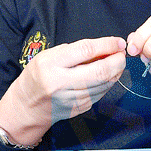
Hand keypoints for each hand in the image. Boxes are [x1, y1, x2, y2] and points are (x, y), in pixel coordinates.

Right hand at [0, 37, 126, 146]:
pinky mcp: (78, 108)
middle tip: (122, 54)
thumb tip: (105, 47)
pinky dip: (108, 83)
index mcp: (51, 65)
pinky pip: (100, 93)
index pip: (85, 50)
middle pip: (100, 71)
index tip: (118, 41)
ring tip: (117, 62)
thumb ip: (75, 51)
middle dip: (117, 61)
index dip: (106, 44)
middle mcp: (61, 83)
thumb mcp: (49, 55)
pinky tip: (108, 75)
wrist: (27, 106)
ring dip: (116, 72)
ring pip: (103, 84)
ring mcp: (71, 99)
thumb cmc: (38, 75)